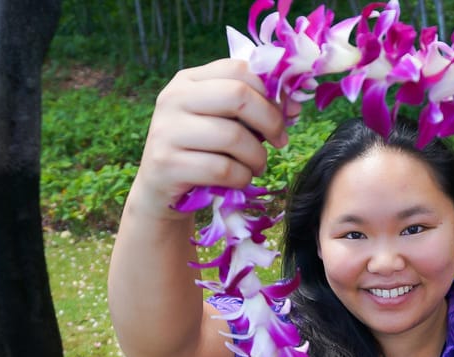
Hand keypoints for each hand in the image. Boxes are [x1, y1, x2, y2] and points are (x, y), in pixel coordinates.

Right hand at [133, 59, 298, 216]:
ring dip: (257, 157)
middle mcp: (173, 99)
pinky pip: (222, 169)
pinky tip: (239, 180)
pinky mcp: (167, 164)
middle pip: (238, 96)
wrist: (160, 190)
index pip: (238, 69)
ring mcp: (167, 131)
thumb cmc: (200, 151)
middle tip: (280, 141)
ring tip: (257, 166)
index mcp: (188, 80)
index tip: (287, 114)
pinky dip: (241, 178)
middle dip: (270, 121)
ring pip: (233, 136)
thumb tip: (293, 106)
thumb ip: (250, 107)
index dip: (271, 91)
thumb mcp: (220, 121)